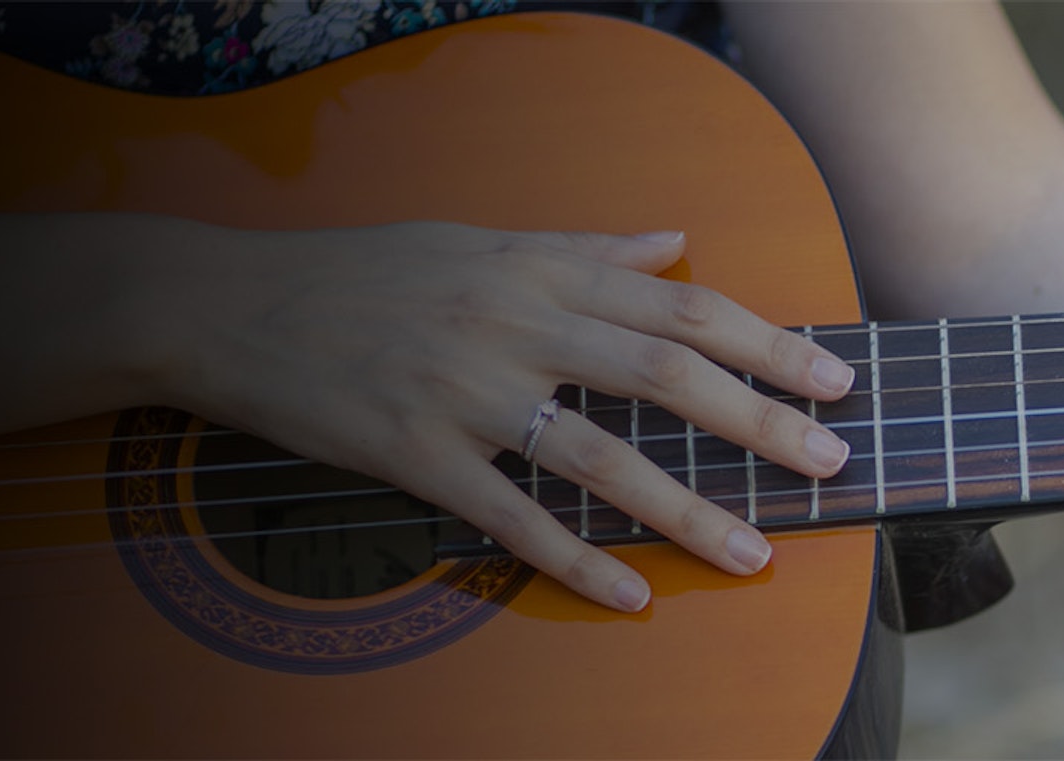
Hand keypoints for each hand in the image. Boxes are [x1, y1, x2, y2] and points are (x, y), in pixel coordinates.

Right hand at [145, 221, 854, 611]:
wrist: (228, 303)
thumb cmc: (361, 272)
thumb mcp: (479, 239)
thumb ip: (583, 248)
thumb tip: (674, 242)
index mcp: (539, 268)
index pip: (681, 304)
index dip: (766, 342)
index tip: (834, 376)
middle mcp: (514, 323)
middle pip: (666, 373)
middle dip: (760, 422)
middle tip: (831, 464)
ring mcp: (466, 392)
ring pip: (601, 455)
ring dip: (687, 510)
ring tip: (754, 553)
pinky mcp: (415, 454)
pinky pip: (512, 517)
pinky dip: (577, 559)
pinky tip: (633, 593)